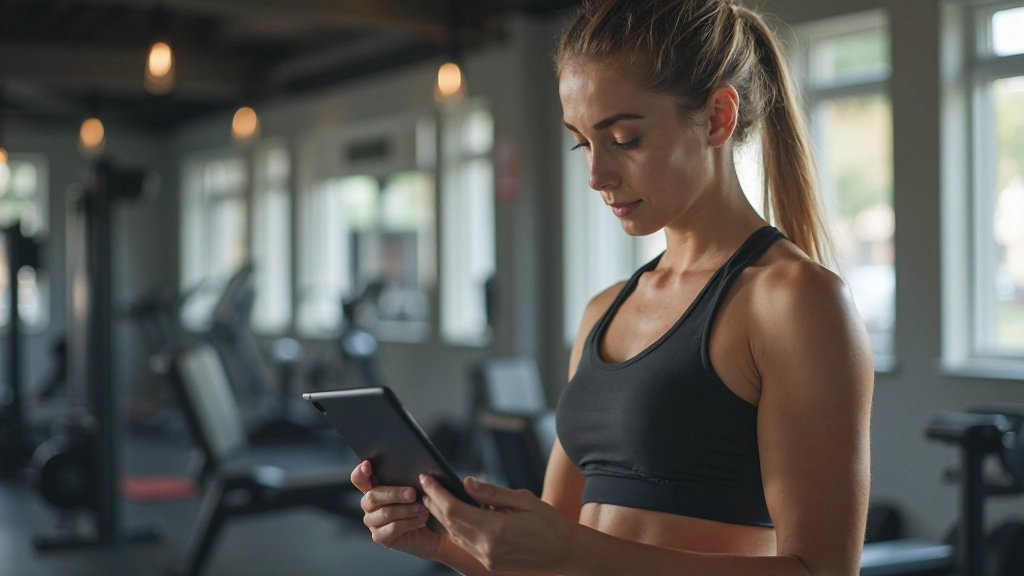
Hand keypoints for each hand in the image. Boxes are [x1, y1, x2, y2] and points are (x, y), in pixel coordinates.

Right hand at [350, 460, 444, 559]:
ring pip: (385, 513)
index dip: (360, 472)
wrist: (433, 532)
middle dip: (394, 493)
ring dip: (406, 510)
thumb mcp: (417, 490)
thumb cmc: (423, 506)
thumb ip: (409, 481)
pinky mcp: (380, 537)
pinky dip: (409, 523)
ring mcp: (373, 522)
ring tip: (422, 508)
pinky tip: (421, 520)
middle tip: (413, 494)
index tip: (367, 465)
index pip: (359, 479)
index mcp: (374, 488)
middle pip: (372, 496)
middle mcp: (370, 506)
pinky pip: (393, 528)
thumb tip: (417, 474)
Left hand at [419, 473, 579, 573]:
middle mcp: (487, 547)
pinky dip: (455, 530)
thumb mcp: (523, 499)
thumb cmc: (549, 523)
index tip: (427, 478)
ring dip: (441, 517)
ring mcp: (488, 559)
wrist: (565, 552)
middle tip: (425, 486)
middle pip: (449, 523)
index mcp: (496, 528)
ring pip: (454, 536)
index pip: (453, 509)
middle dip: (434, 503)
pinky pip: (465, 545)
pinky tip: (454, 518)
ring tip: (434, 500)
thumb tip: (467, 482)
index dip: (436, 492)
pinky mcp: (490, 564)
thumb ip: (492, 492)